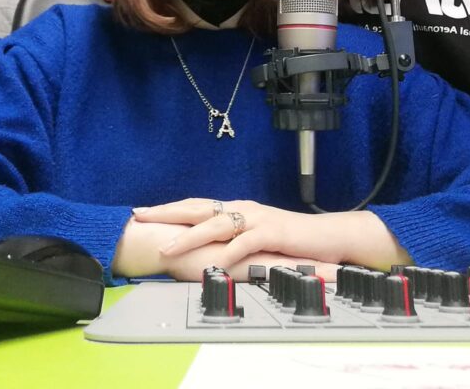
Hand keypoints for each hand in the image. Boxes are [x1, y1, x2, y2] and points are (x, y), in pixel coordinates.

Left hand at [134, 198, 408, 270]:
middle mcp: (242, 209)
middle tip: (141, 217)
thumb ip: (233, 240)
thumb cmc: (290, 239)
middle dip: (167, 213)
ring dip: (189, 237)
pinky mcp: (273, 232)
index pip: (196, 205)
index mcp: (236, 209)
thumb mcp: (256, 237)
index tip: (143, 212)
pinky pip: (245, 244)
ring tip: (167, 248)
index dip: (169, 208)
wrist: (329, 236)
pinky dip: (228, 254)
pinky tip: (213, 263)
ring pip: (216, 225)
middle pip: (197, 208)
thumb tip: (206, 250)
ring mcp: (257, 218)